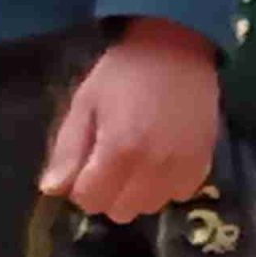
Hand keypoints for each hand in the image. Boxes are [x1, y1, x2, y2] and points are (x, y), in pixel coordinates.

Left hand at [37, 18, 219, 222]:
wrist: (177, 45)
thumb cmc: (124, 71)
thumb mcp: (86, 102)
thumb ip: (67, 149)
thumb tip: (52, 191)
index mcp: (118, 150)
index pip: (89, 200)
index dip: (82, 184)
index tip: (88, 161)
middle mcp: (153, 167)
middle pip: (119, 211)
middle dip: (109, 191)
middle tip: (113, 157)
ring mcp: (181, 168)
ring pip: (149, 207)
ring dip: (138, 191)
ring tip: (139, 156)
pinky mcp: (203, 163)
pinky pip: (178, 195)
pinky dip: (166, 185)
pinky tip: (162, 157)